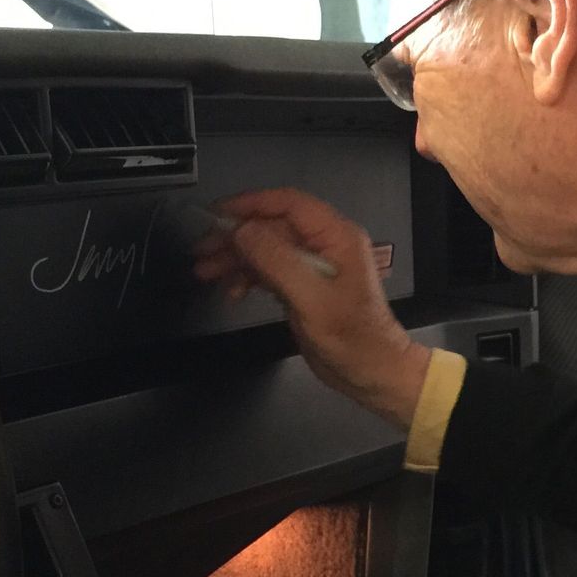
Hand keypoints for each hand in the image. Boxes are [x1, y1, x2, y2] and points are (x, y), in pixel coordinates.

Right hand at [192, 188, 430, 429]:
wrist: (372, 372)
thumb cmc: (356, 340)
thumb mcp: (312, 299)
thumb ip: (277, 261)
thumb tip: (245, 231)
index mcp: (337, 237)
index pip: (288, 203)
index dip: (251, 204)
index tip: (220, 214)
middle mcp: (326, 245)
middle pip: (272, 226)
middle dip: (235, 237)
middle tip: (204, 248)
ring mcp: (315, 266)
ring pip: (267, 248)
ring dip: (236, 258)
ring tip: (207, 270)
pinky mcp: (305, 286)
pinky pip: (271, 269)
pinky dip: (248, 276)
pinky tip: (233, 289)